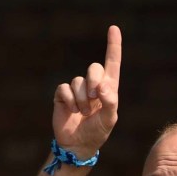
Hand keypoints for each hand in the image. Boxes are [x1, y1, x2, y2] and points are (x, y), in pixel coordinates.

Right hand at [52, 25, 121, 158]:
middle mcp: (92, 86)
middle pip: (94, 68)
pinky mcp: (63, 96)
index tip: (114, 29)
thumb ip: (110, 102)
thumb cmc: (97, 133)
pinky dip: (70, 101)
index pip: (112, 64)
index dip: (113, 46)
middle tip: (94, 98)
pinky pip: (64, 89)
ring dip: (82, 100)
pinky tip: (72, 112)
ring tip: (83, 114)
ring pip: (78, 82)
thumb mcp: (109, 120)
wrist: (78, 146)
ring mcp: (77, 90)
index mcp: (108, 89)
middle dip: (94, 81)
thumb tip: (102, 86)